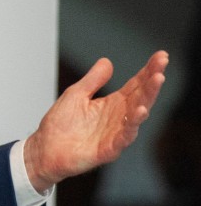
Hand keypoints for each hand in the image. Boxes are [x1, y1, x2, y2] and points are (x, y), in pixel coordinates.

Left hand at [23, 50, 168, 190]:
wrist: (44, 150)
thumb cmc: (60, 125)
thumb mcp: (76, 95)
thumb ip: (92, 80)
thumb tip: (107, 61)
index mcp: (112, 104)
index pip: (136, 85)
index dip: (148, 71)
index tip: (161, 56)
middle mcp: (119, 118)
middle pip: (141, 98)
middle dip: (152, 82)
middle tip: (162, 67)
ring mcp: (115, 134)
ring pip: (137, 116)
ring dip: (147, 100)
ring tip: (156, 83)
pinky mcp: (108, 150)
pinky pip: (123, 138)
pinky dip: (132, 127)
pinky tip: (140, 112)